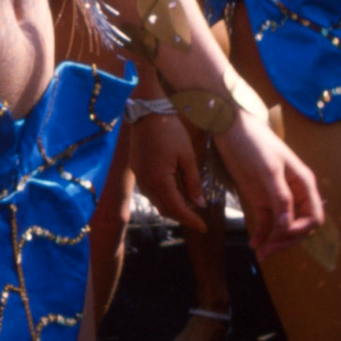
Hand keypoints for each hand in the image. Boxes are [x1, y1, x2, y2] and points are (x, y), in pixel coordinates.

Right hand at [130, 112, 208, 231]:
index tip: (204, 228)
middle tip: (198, 217)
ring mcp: (139, 177)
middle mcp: (146, 183)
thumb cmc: (170, 131)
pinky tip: (174, 190)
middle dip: (182, 216)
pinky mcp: (136, 170)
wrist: (146, 112)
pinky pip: (150, 191)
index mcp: (160, 180)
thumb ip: (193, 182)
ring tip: (188, 204)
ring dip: (171, 206)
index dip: (191, 220)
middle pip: (165, 209)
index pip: (178, 209)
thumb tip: (199, 203)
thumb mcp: (187, 156)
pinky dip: (162, 196)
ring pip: (156, 201)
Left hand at [212, 109, 323, 259]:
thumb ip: (280, 198)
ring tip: (261, 254)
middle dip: (288, 240)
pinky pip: (268, 222)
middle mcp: (295, 193)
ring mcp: (278, 197)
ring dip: (275, 241)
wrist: (230, 128)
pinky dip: (263, 234)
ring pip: (284, 227)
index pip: (314, 216)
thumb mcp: (269, 170)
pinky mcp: (261, 198)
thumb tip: (288, 227)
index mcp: (304, 184)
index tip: (283, 235)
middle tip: (269, 251)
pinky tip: (254, 244)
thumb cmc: (254, 144)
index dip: (302, 230)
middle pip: (300, 225)